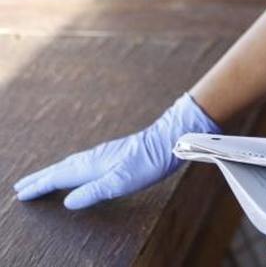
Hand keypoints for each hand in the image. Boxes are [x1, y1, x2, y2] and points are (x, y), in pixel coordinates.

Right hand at [13, 93, 218, 208]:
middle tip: (20, 186)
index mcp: (91, 165)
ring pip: (70, 164)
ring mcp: (103, 153)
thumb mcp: (122, 181)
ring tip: (41, 178)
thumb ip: (94, 191)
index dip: (39, 186)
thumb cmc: (149, 161)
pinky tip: (77, 168)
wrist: (170, 138)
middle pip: (60, 169)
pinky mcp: (113, 152)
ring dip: (53, 172)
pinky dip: (70, 167)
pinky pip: (82, 161)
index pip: (58, 178)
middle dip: (40, 179)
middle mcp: (94, 157)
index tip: (21, 194)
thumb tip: (68, 202)